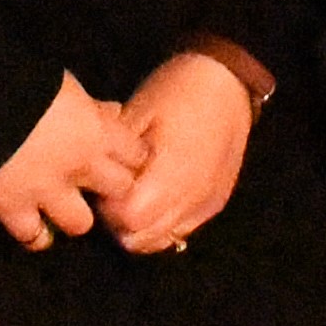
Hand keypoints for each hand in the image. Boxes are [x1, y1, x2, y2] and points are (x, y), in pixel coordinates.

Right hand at [0, 71, 148, 248]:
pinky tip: (31, 225)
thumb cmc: (25, 80)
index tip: (124, 159)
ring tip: (61, 208)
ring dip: (74, 216)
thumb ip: (92, 107)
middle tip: (97, 185)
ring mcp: (48, 192)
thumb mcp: (67, 86)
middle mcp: (80, 166)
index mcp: (96, 130)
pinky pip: (34, 237)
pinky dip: (34, 234)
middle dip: (111, 188)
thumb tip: (115, 113)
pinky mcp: (14, 209)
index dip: (131, 158)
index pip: (137, 155)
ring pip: (81, 224)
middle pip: (119, 191)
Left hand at [104, 49, 252, 250]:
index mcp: (173, 172)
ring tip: (133, 197)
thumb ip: (118, 154)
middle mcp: (193, 197)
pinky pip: (181, 233)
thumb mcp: (138, 112)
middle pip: (142, 238)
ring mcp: (206, 205)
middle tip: (113, 193)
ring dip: (140, 228)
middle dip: (120, 223)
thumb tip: (97, 182)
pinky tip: (155, 202)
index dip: (109, 207)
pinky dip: (162, 226)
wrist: (228, 83)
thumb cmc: (178, 90)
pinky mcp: (215, 205)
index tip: (102, 186)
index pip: (130, 218)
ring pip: (161, 241)